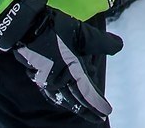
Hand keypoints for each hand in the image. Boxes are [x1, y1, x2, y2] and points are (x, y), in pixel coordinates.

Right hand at [0, 0, 121, 121]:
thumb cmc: (55, 28)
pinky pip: (52, 92)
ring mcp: (46, 79)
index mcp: (72, 70)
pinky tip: (61, 96)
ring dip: (74, 105)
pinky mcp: (37, 74)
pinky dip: (60, 98)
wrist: (25, 26)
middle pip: (75, 99)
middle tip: (98, 117)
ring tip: (83, 110)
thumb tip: (119, 46)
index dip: (97, 103)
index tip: (106, 112)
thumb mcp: (82, 32)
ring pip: (62, 97)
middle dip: (87, 109)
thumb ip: (101, 42)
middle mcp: (59, 79)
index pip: (87, 92)